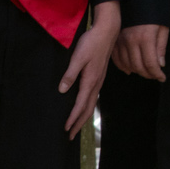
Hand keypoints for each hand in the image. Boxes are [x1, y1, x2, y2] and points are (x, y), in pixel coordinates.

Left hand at [60, 0, 120, 131]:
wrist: (107, 32)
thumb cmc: (91, 43)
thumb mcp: (77, 57)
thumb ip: (70, 74)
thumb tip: (62, 91)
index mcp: (90, 81)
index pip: (80, 105)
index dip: (73, 118)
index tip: (66, 129)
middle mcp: (96, 84)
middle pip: (87, 109)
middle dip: (78, 124)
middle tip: (70, 136)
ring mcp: (98, 81)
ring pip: (91, 105)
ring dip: (83, 117)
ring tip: (75, 126)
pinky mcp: (98, 77)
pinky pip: (93, 97)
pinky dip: (87, 107)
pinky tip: (83, 108)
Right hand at [117, 23, 169, 81]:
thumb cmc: (152, 11)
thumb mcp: (162, 27)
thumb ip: (161, 47)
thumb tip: (160, 65)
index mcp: (145, 38)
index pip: (151, 64)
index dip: (157, 74)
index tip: (162, 78)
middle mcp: (131, 41)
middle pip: (138, 67)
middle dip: (148, 74)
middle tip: (155, 75)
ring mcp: (120, 40)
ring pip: (127, 65)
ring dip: (137, 71)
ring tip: (145, 72)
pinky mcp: (114, 39)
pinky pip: (116, 58)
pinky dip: (123, 66)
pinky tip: (130, 69)